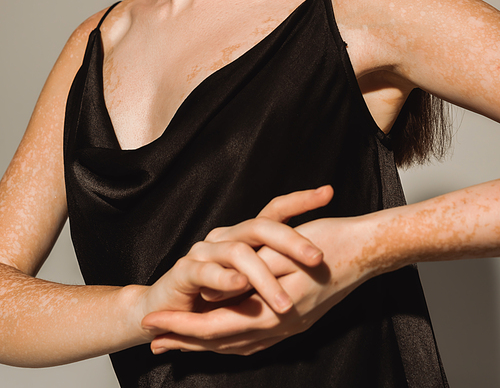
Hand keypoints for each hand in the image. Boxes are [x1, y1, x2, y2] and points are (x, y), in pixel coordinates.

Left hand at [144, 211, 373, 355]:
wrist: (369, 249)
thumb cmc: (329, 243)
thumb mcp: (284, 253)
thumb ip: (250, 277)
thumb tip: (218, 293)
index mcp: (274, 313)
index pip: (215, 328)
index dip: (181, 328)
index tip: (153, 325)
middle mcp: (281, 327)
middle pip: (222, 342)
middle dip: (186, 341)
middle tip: (154, 340)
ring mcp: (292, 327)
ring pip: (239, 344)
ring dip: (206, 343)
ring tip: (179, 342)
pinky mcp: (299, 320)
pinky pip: (256, 339)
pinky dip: (232, 339)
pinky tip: (223, 335)